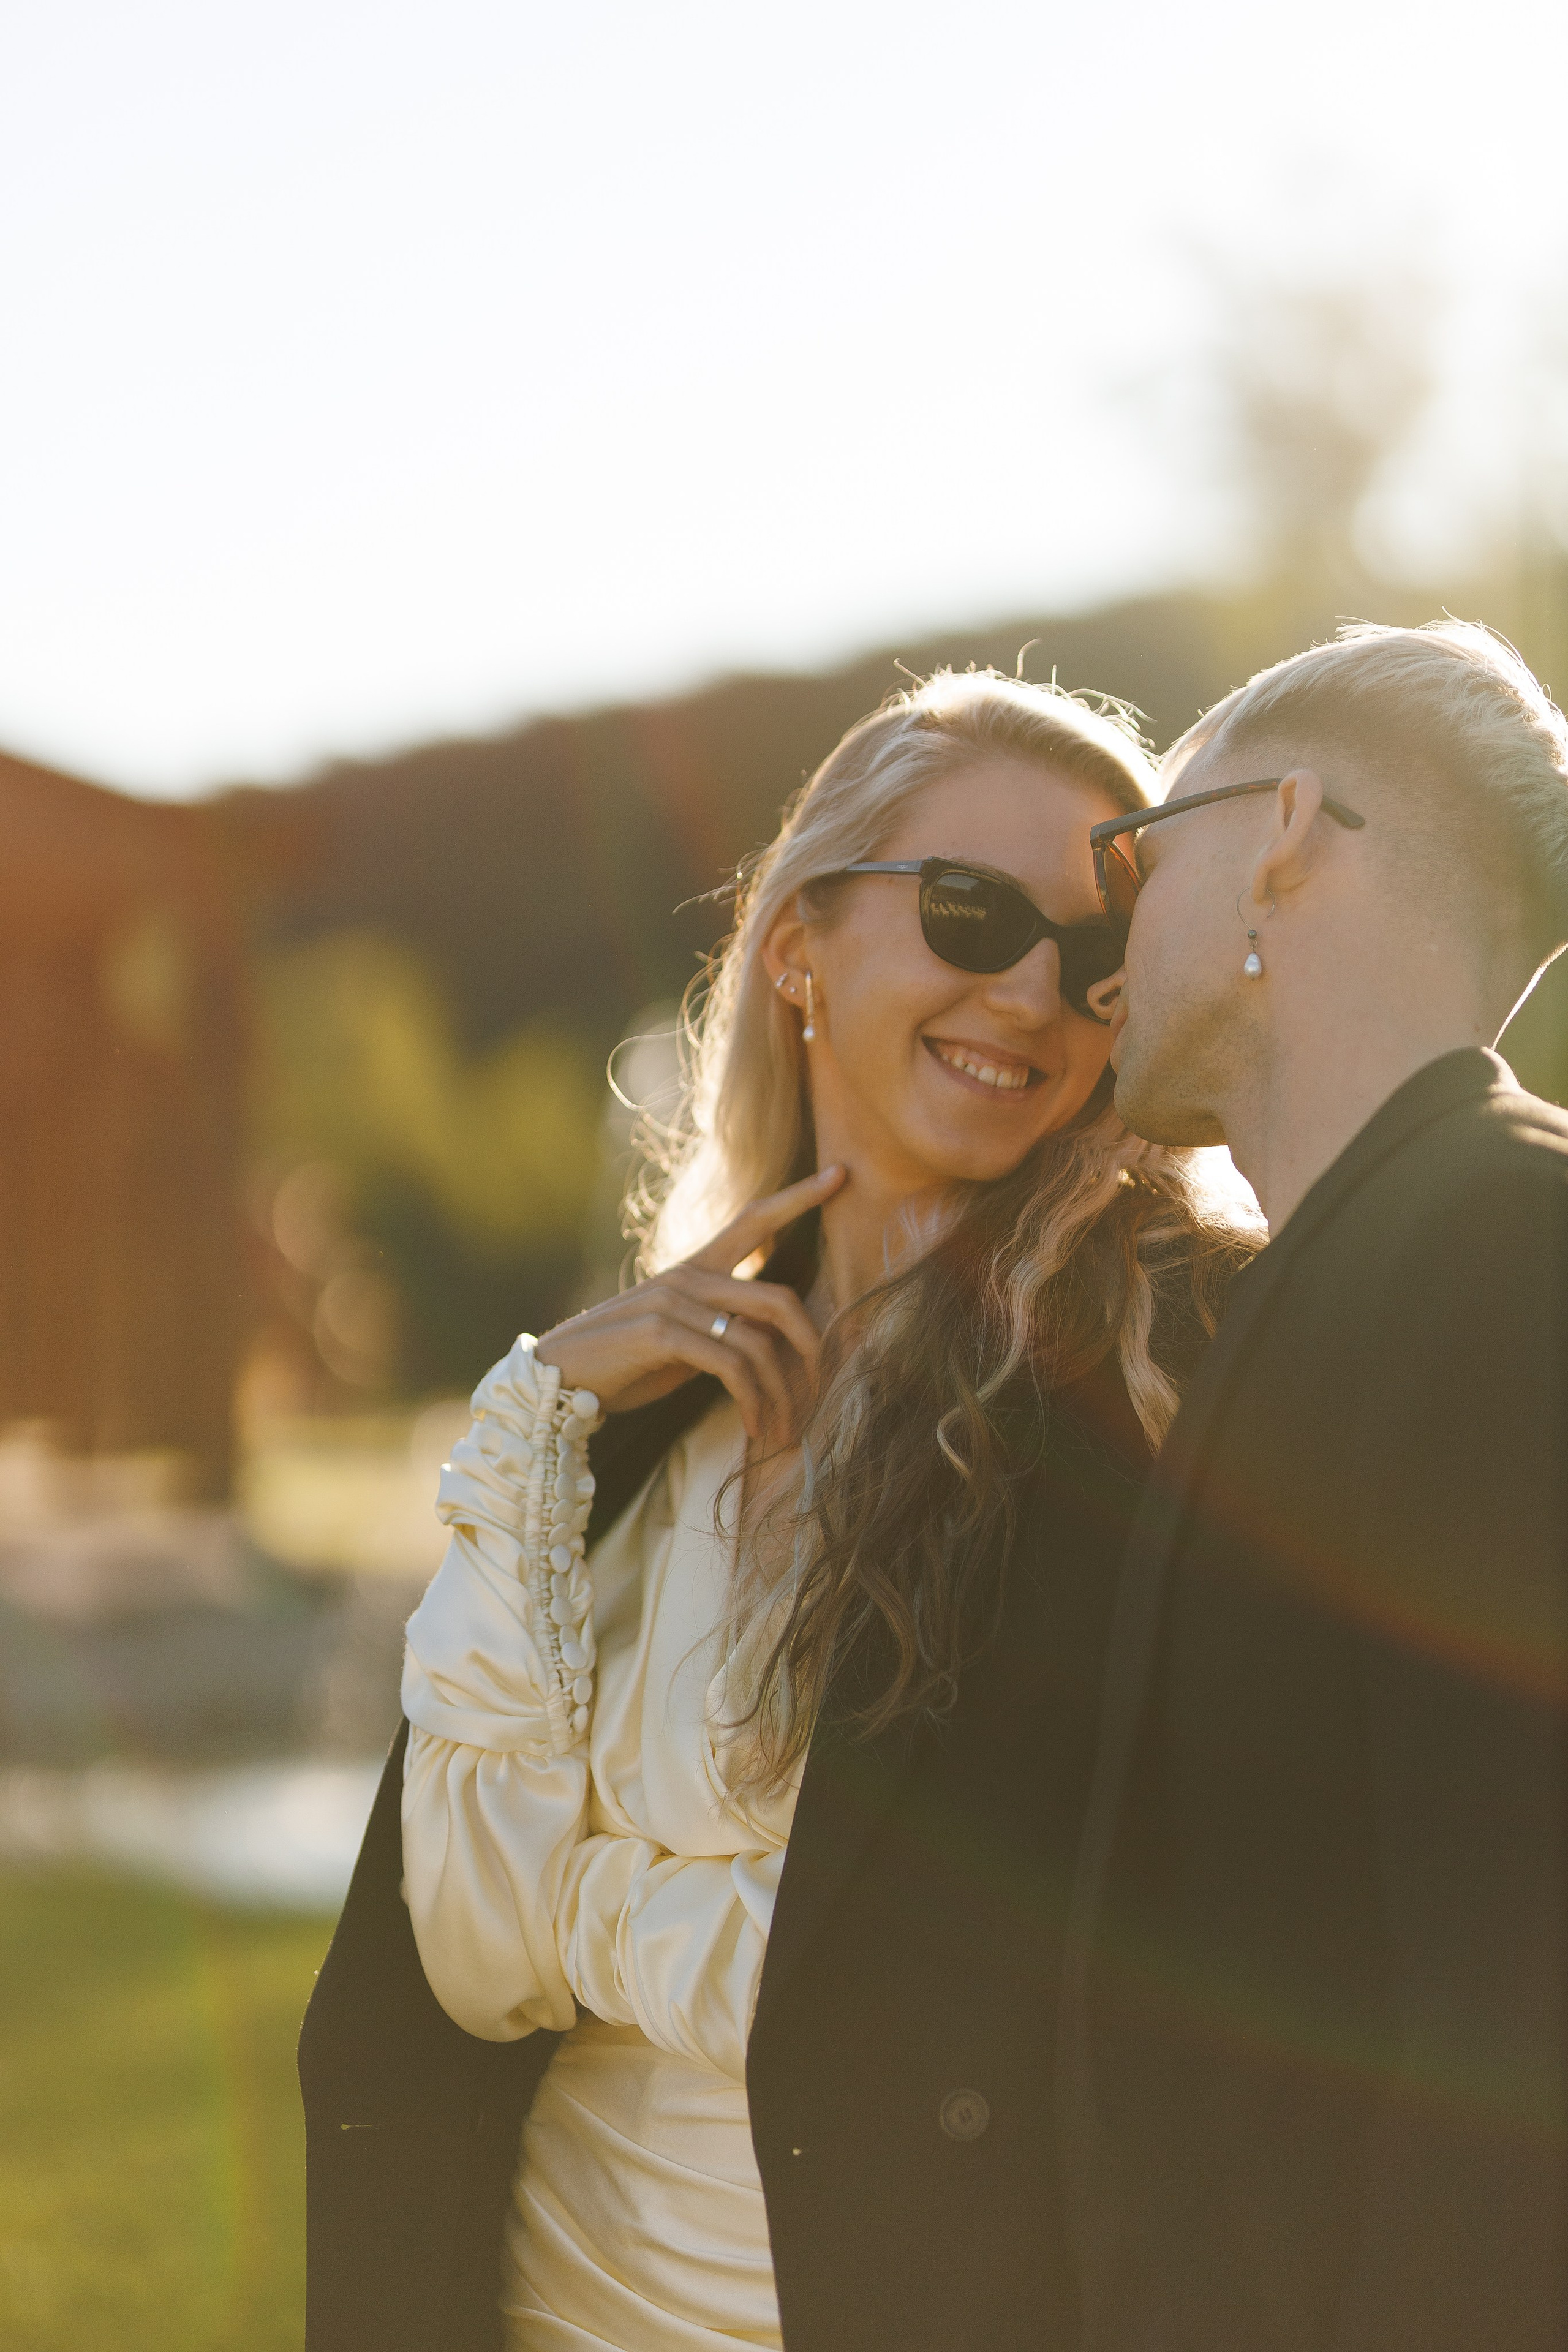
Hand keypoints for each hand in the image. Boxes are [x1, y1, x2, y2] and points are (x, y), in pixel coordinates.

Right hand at [535, 1165, 845, 1439]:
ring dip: (781, 1393)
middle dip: (811, 1345)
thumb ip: (722, 1327)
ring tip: (785, 1429)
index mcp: (696, 1268)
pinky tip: (755, 1427)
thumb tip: (772, 1344)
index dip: (799, 1196)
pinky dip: (752, 1401)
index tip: (841, 1175)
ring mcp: (674, 1302)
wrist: (558, 1380)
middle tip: (823, 1386)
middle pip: (778, 1298)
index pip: (755, 1219)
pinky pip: (732, 1367)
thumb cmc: (626, 1363)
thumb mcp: (682, 1339)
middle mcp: (689, 1276)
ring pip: (759, 1342)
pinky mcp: (662, 1334)